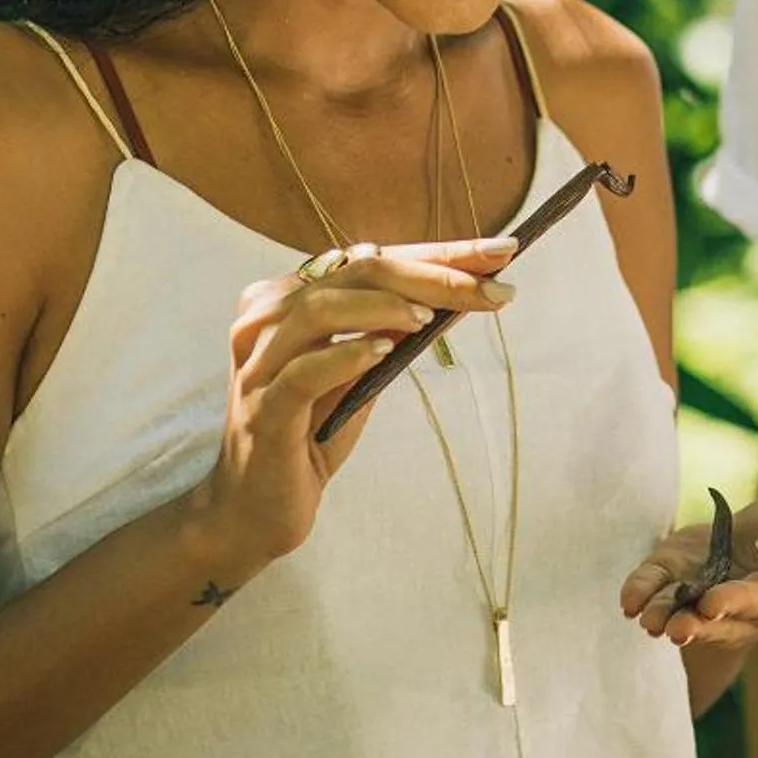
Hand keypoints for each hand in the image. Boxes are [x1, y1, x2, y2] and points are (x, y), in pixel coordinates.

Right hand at [182, 235, 519, 579]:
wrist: (255, 507)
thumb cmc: (313, 433)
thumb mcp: (365, 373)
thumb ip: (399, 330)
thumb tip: (469, 292)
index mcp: (292, 297)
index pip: (376, 259)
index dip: (441, 252)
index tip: (502, 250)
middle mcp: (268, 316)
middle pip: (359, 271)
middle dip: (436, 273)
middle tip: (496, 284)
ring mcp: (260, 361)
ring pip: (324, 308)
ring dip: (387, 306)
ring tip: (433, 317)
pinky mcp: (262, 406)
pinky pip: (303, 371)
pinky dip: (347, 355)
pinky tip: (385, 351)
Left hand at [619, 495, 757, 649]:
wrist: (751, 536)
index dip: (736, 603)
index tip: (713, 603)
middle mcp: (738, 611)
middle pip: (716, 623)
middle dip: (694, 626)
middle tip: (675, 628)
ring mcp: (699, 598)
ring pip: (680, 612)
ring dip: (664, 617)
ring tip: (650, 621)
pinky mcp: (671, 580)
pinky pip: (654, 590)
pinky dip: (641, 594)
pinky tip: (630, 602)